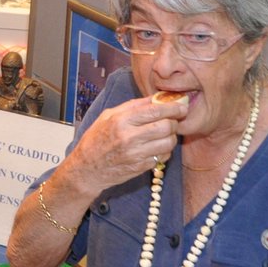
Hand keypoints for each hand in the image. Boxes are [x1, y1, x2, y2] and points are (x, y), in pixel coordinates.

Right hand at [67, 95, 185, 191]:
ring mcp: (136, 154)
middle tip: (172, 120)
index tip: (181, 106)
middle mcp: (129, 137)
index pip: (155, 111)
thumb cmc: (96, 139)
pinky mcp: (141, 167)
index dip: (173, 108)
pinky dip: (164, 150)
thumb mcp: (108, 116)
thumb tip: (156, 98)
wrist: (86, 168)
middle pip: (166, 126)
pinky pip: (163, 156)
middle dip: (174, 122)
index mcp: (120, 120)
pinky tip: (156, 147)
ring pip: (168, 142)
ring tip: (164, 134)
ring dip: (171, 137)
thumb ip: (132, 106)